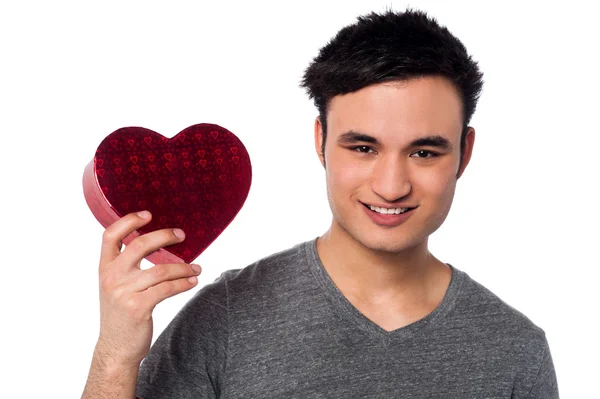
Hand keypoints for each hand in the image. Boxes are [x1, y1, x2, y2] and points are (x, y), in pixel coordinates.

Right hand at [93, 210, 201, 369]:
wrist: (116, 348)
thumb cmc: (121, 314)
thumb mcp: (114, 287)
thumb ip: (126, 266)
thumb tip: (157, 242)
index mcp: (104, 269)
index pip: (109, 236)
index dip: (128, 221)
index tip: (148, 214)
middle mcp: (111, 278)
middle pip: (139, 245)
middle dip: (164, 236)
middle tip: (181, 234)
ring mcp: (124, 293)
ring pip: (161, 269)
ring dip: (183, 267)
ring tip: (196, 268)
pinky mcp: (138, 308)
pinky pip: (168, 288)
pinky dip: (184, 283)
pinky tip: (192, 281)